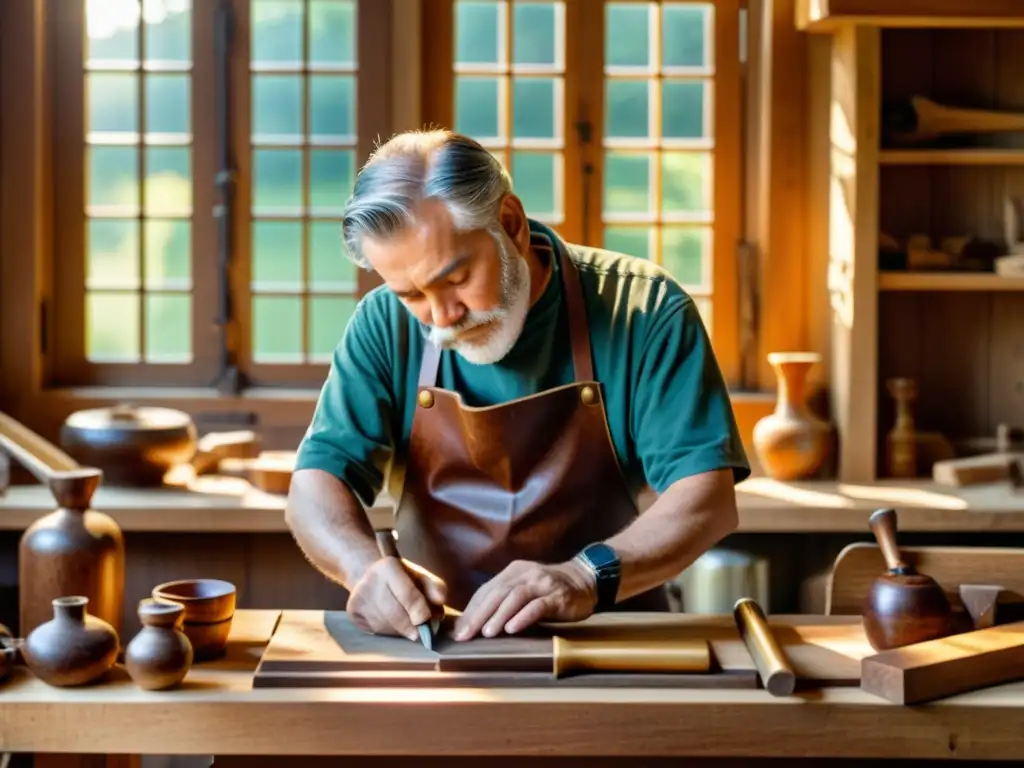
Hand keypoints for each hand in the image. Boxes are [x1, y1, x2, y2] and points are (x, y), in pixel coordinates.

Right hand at [347, 556, 446, 640]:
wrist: (369, 573)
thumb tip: (441, 601)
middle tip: (420, 633)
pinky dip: (387, 632)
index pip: (408, 595)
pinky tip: (391, 623)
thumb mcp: (420, 576)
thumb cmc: (402, 578)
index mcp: (388, 566)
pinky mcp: (351, 612)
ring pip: (385, 626)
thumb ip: (435, 587)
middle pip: (395, 614)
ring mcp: (357, 597)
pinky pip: (374, 631)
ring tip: (406, 625)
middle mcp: (369, 580)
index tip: (427, 623)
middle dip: (411, 627)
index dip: (420, 612)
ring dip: (400, 631)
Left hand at [452, 559, 596, 640]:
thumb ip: (503, 601)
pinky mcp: (558, 596)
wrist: (585, 580)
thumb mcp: (524, 589)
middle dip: (479, 615)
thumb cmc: (549, 590)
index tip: (459, 630)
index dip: (471, 610)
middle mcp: (526, 574)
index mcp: (514, 572)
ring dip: (499, 615)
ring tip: (486, 633)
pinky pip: (538, 605)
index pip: (487, 590)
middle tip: (466, 634)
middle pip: (498, 593)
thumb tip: (474, 623)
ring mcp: (543, 584)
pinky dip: (523, 616)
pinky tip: (513, 628)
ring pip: (516, 597)